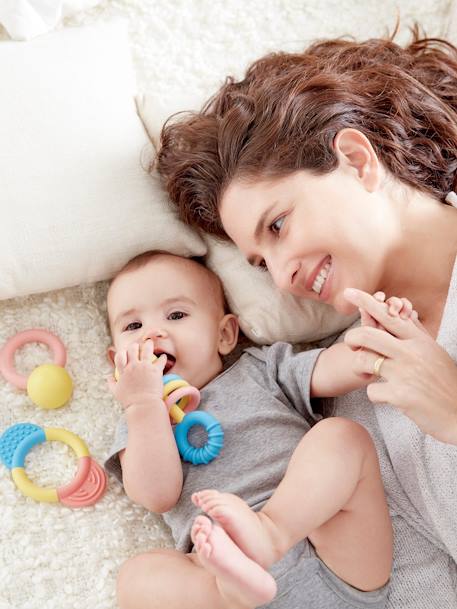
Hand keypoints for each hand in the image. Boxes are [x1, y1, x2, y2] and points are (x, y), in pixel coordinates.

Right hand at [107, 339, 166, 409]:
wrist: (143, 406)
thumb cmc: (129, 401)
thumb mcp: (116, 392)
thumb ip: (111, 383)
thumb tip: (108, 377)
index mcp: (123, 371)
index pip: (120, 355)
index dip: (122, 351)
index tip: (125, 352)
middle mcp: (133, 366)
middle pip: (132, 349)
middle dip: (134, 346)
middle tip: (137, 346)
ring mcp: (145, 367)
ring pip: (147, 349)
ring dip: (148, 345)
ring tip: (150, 343)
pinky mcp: (156, 371)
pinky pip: (160, 360)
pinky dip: (162, 358)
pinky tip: (163, 357)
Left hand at [344, 288, 456, 443]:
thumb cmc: (445, 384)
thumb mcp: (435, 353)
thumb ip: (417, 334)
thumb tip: (405, 312)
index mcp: (419, 340)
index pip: (388, 316)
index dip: (366, 302)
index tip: (348, 293)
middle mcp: (411, 353)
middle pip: (367, 335)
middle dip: (351, 338)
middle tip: (351, 345)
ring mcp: (405, 373)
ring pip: (363, 360)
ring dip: (361, 368)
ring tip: (370, 374)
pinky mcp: (400, 395)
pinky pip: (371, 390)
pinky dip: (376, 395)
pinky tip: (389, 398)